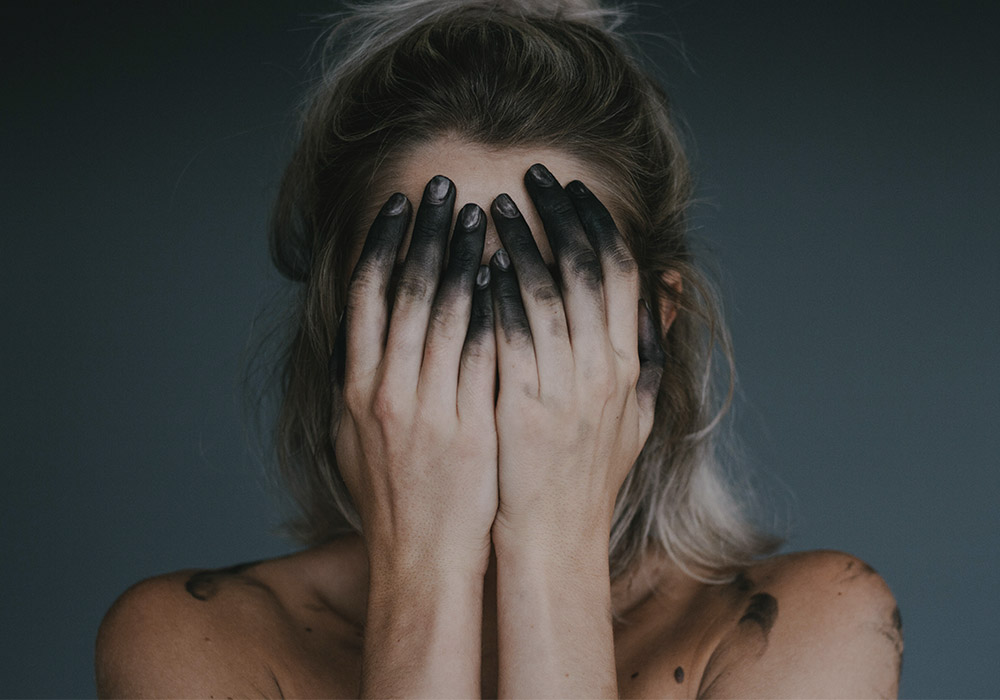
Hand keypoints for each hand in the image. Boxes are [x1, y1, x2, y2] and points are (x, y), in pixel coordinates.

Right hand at [330, 175, 497, 576]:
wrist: (421, 558)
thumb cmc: (392, 498)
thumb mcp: (354, 438)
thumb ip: (358, 383)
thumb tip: (360, 336)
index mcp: (356, 388)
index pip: (365, 297)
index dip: (381, 244)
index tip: (399, 206)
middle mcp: (385, 390)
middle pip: (405, 291)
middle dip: (426, 232)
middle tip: (444, 187)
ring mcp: (427, 408)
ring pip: (445, 312)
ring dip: (463, 256)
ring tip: (482, 215)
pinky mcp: (469, 425)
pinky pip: (483, 353)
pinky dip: (493, 308)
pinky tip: (508, 274)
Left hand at [487, 163, 666, 552]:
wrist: (553, 538)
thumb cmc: (589, 476)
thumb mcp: (637, 413)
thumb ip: (651, 347)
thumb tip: (667, 284)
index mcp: (629, 364)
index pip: (621, 272)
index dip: (598, 223)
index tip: (573, 191)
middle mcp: (604, 369)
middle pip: (586, 268)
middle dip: (560, 214)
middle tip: (533, 177)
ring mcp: (564, 387)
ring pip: (545, 291)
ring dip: (519, 242)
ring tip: (492, 209)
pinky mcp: (522, 405)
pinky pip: (508, 333)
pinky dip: (493, 293)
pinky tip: (473, 265)